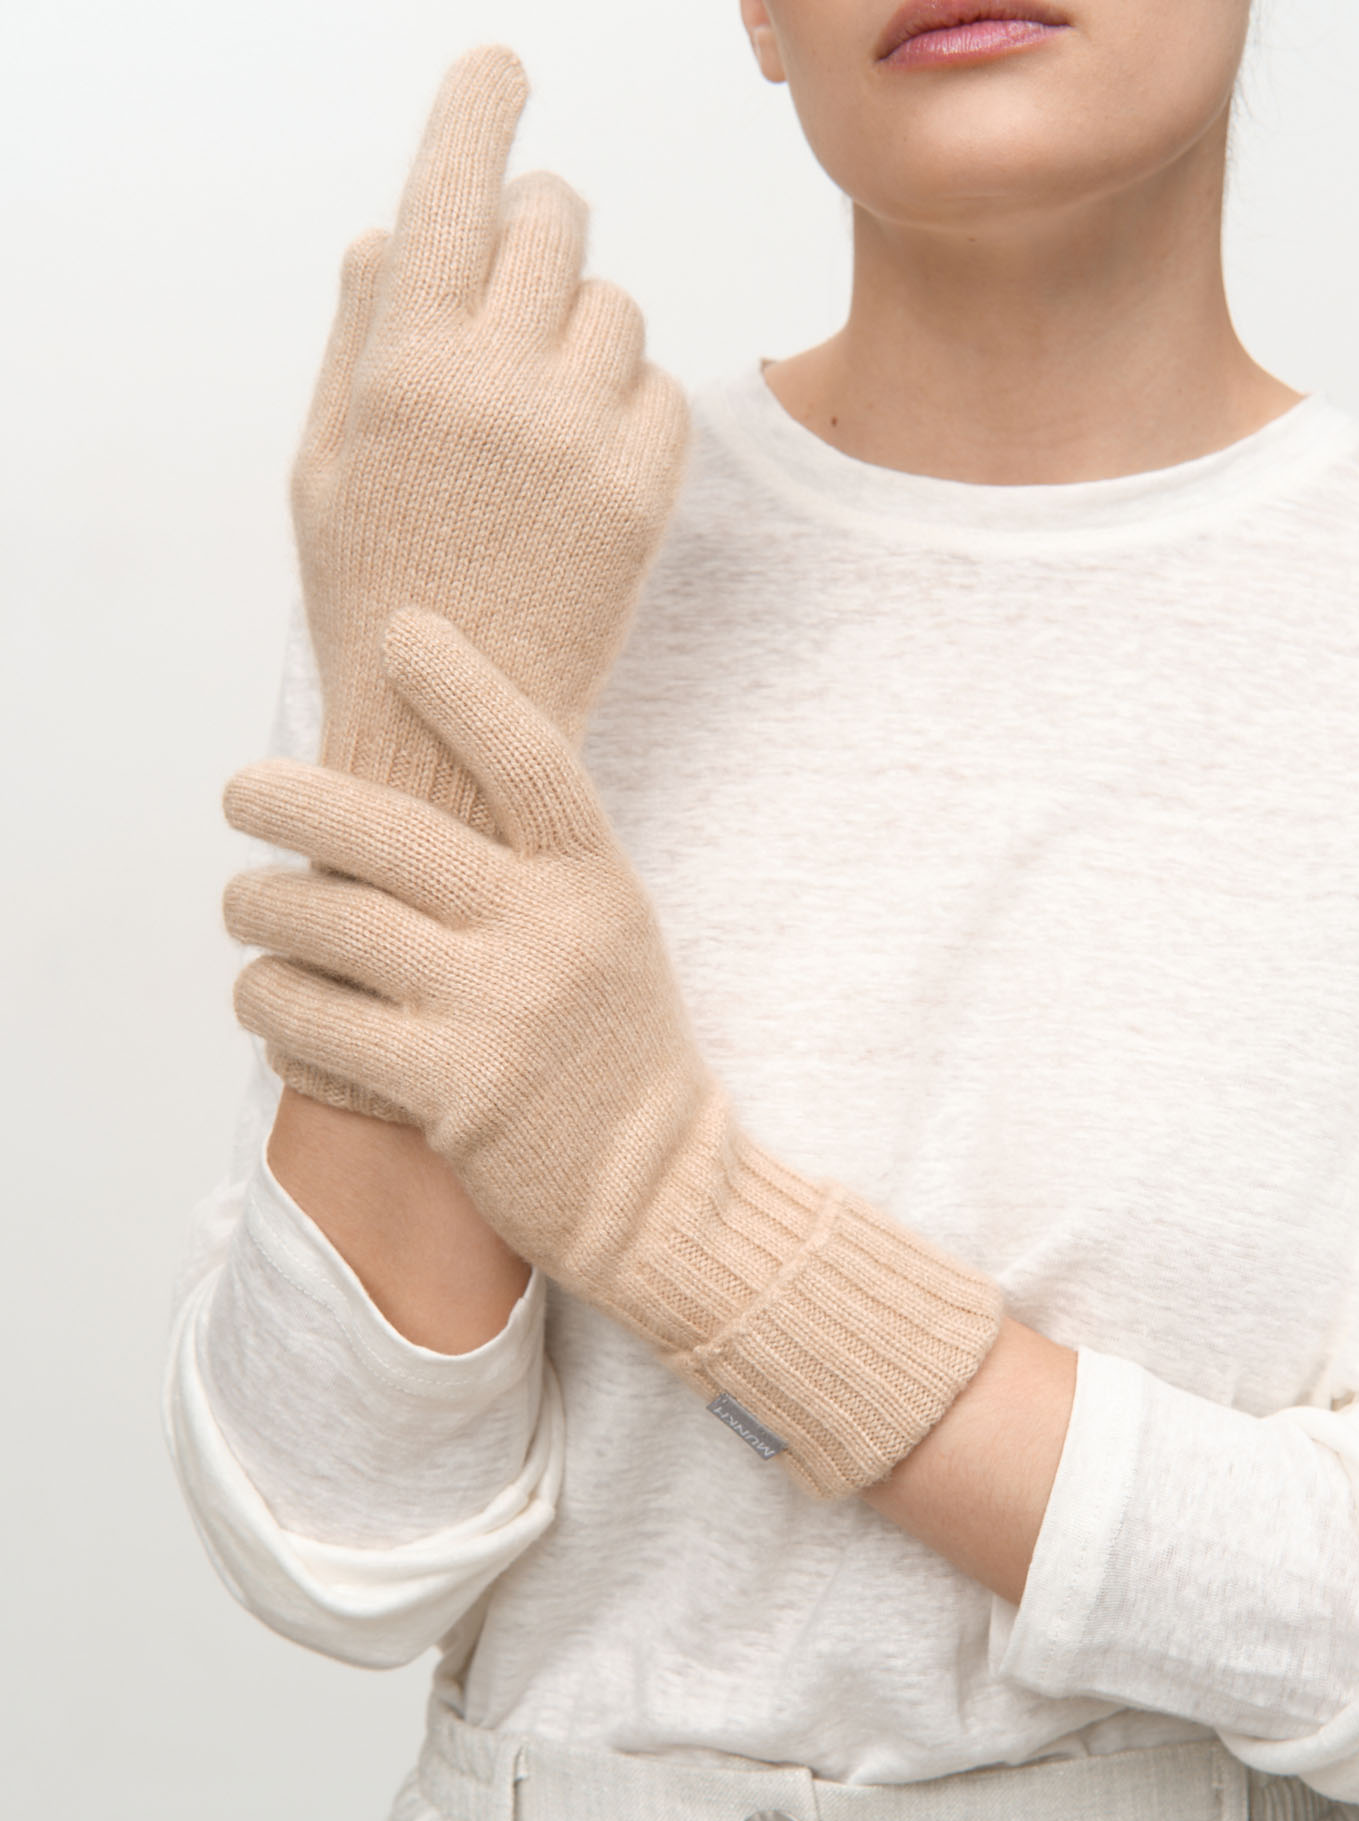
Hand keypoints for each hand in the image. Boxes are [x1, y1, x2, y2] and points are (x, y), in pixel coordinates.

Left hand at [228, 606, 715, 1300]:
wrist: (655, 1190)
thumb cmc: (613, 1053)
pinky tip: (269, 999)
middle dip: (286, 799)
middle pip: (385, 832)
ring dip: (258, 910)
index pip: (529, 761)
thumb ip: (527, 871)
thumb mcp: (604, 936)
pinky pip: (312, 1021)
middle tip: (240, 790)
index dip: (464, 688)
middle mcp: (548, 936)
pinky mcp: (448, 1092)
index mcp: (594, 885)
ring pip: (326, 925)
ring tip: (245, 908)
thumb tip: (398, 798)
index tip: (402, 631)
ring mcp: (497, 1013)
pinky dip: (271, 1003)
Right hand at [296, 45, 690, 831]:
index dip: (478, 105)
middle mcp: (496, 383)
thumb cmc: (372, 594)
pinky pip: (659, 389)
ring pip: (617, 305)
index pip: (453, 184)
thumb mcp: (325, 466)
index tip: (501, 68)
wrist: (452, 735)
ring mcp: (580, 439)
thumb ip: (356, 336)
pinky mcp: (645, 494)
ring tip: (541, 411)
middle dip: (538, 228)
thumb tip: (390, 228)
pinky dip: (628, 405)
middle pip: (556, 220)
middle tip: (521, 274)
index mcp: (401, 363)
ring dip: (584, 328)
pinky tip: (585, 465)